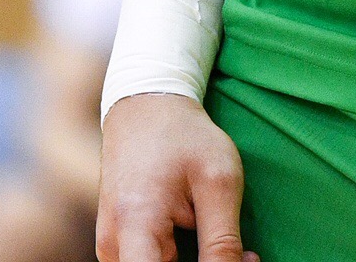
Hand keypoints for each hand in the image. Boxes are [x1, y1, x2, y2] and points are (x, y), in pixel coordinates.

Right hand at [96, 93, 249, 261]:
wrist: (145, 109)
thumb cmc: (184, 139)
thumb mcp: (218, 183)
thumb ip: (223, 242)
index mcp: (134, 226)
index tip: (231, 260)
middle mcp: (111, 244)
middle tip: (245, 255)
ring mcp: (109, 246)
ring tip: (215, 229)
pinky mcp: (116, 245)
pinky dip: (178, 258)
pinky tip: (199, 232)